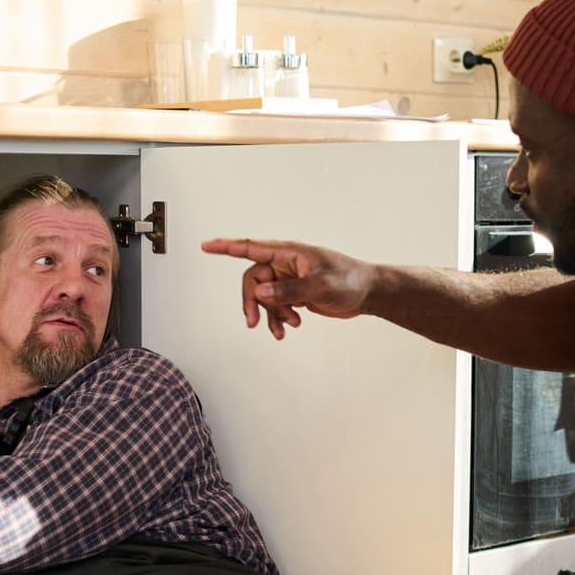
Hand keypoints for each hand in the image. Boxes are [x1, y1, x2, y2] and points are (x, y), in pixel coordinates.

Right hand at [200, 238, 377, 339]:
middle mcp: (285, 263)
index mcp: (289, 253)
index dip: (227, 246)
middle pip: (253, 280)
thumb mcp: (320, 286)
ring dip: (269, 314)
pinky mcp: (293, 292)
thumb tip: (261, 293)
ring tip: (286, 329)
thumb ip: (290, 290)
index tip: (206, 246)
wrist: (368, 293)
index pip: (251, 247)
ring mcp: (288, 278)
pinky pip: (275, 306)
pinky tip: (290, 329)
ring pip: (263, 296)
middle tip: (252, 322)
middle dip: (252, 301)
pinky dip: (278, 318)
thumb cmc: (349, 280)